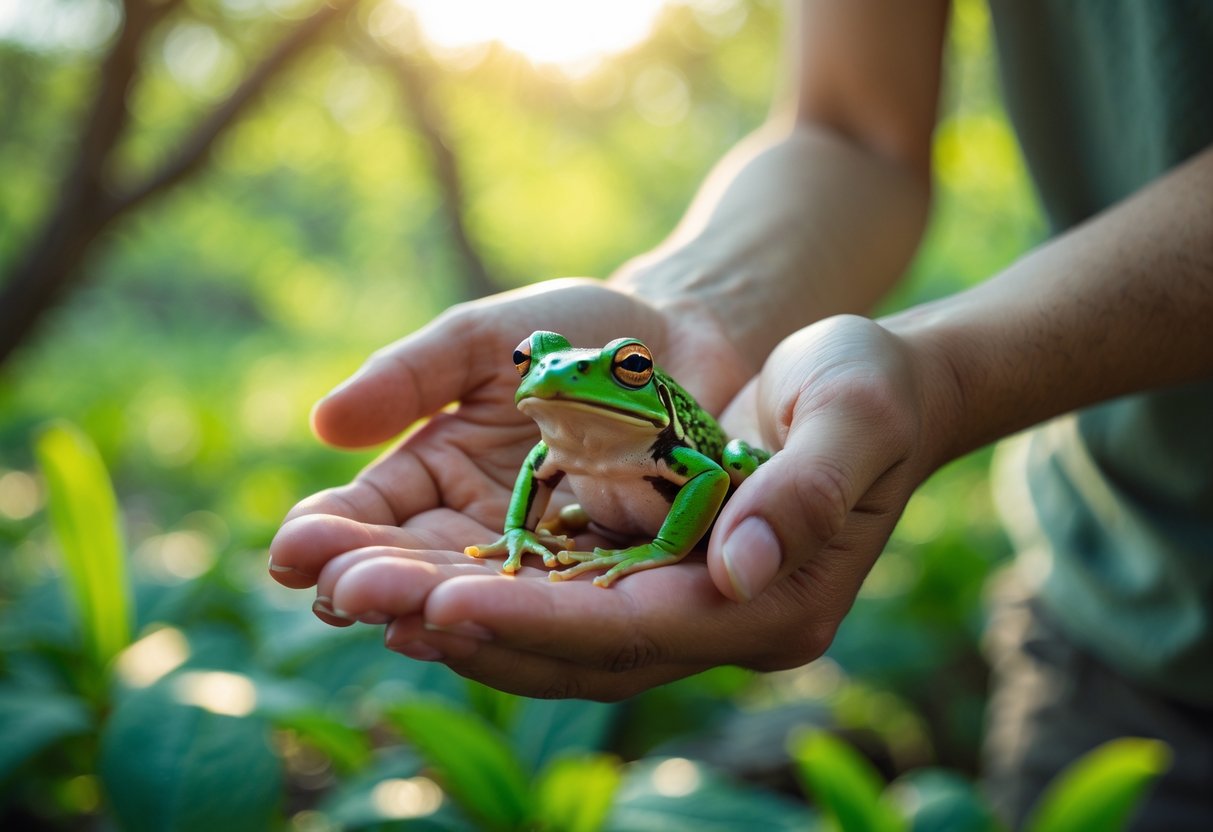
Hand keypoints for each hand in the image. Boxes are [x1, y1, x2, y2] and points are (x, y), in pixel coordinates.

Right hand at [268, 277, 750, 623]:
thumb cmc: (574, 329)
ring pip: (482, 594)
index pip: (370, 514)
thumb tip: (325, 423)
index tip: (294, 549)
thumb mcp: (483, 339)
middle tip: (341, 594)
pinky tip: (489, 624)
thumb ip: (411, 376)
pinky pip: (564, 599)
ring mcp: (542, 557)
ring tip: (399, 617)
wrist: (680, 337)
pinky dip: (527, 614)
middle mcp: (477, 527)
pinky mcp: (608, 571)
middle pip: (417, 563)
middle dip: (379, 580)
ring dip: (439, 608)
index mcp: (434, 473)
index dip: (331, 533)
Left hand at [272, 312, 955, 698]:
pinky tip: (409, 568)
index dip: (538, 621)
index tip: (440, 603)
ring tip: (347, 587)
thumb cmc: (869, 384)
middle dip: (460, 622)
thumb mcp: (855, 411)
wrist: (865, 385)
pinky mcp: (647, 571)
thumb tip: (738, 569)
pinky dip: (481, 584)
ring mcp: (677, 602)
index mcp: (771, 602)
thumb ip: (806, 487)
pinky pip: (552, 594)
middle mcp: (714, 622)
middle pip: (570, 647)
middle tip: (348, 595)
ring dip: (449, 611)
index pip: (637, 628)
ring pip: (547, 632)